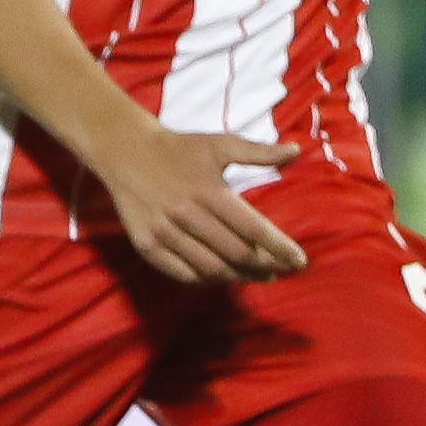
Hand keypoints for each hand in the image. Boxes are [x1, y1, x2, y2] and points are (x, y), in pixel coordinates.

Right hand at [93, 118, 308, 285]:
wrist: (125, 151)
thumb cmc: (179, 148)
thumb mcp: (220, 144)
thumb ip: (259, 152)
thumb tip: (296, 151)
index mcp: (209, 191)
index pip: (253, 229)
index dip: (280, 248)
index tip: (300, 261)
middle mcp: (187, 214)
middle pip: (235, 253)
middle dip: (264, 267)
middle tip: (280, 271)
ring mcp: (164, 232)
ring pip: (210, 268)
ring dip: (239, 277)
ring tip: (257, 276)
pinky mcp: (146, 244)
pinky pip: (181, 273)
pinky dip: (206, 280)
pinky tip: (222, 276)